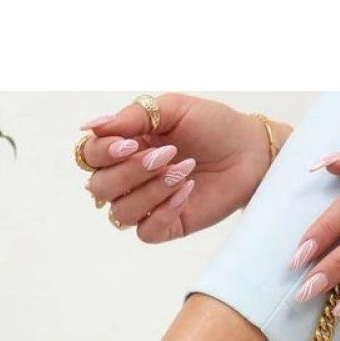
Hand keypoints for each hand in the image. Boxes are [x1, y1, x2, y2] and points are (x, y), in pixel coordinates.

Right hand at [78, 94, 285, 242]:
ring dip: (150, 191)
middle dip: (129, 173)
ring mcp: (147, 203)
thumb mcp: (172, 109)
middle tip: (166, 154)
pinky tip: (186, 192)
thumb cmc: (213, 126)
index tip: (130, 143)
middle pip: (98, 188)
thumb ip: (131, 116)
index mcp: (125, 146)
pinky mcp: (167, 225)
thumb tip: (89, 127)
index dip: (102, 153)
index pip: (89, 156)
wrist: (250, 151)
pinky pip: (145, 232)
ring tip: (182, 171)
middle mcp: (130, 177)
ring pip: (120, 212)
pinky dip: (163, 212)